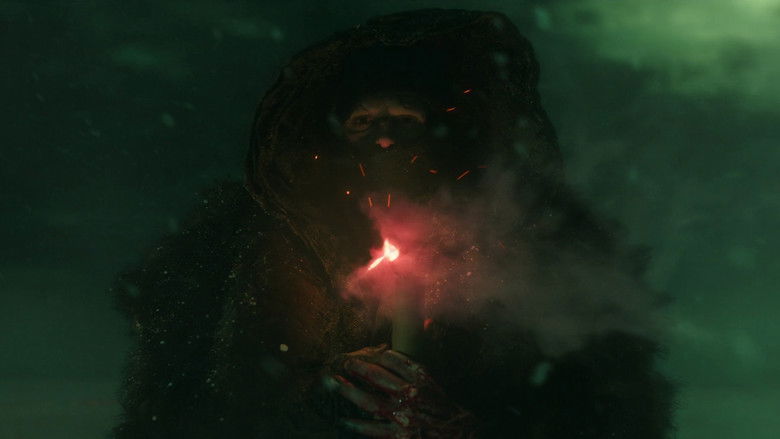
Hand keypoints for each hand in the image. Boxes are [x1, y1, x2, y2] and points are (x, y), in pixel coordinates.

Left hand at [326, 344, 474, 437]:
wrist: (459, 433)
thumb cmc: (443, 406)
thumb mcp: (436, 380)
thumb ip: (421, 355)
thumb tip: (427, 319)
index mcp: (421, 378)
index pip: (394, 359)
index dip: (376, 355)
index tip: (364, 352)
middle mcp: (411, 394)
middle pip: (376, 377)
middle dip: (356, 369)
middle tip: (342, 363)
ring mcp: (404, 416)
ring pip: (370, 401)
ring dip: (349, 392)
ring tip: (334, 384)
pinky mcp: (399, 436)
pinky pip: (372, 429)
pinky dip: (356, 424)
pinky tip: (343, 420)